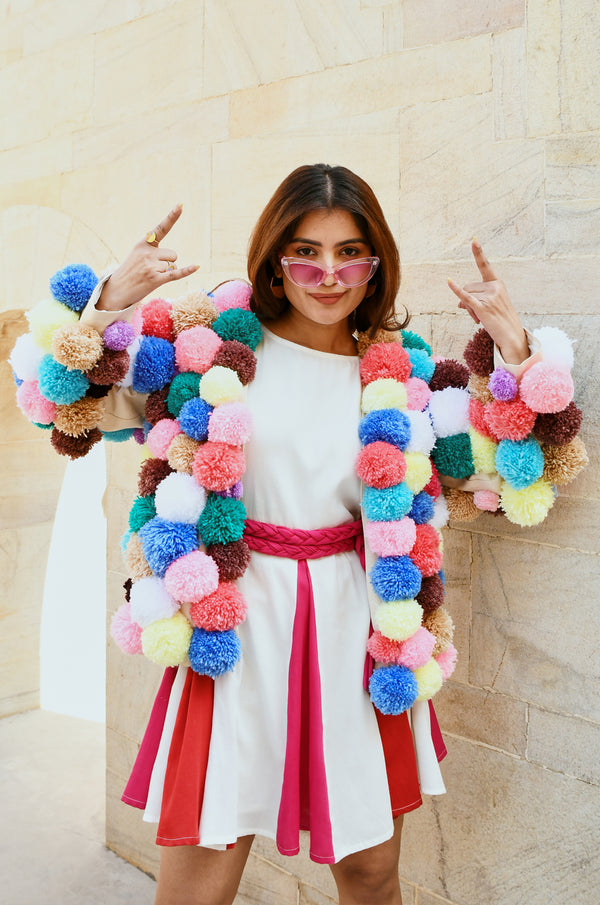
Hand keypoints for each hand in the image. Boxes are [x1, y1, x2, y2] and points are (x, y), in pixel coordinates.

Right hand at [97, 204, 198, 310]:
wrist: (116, 290)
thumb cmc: (130, 271)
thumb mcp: (138, 254)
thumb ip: (154, 250)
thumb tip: (172, 257)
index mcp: (143, 244)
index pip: (161, 228)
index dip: (172, 217)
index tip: (181, 205)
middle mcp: (147, 253)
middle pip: (173, 254)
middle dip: (168, 262)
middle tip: (152, 270)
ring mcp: (151, 266)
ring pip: (173, 265)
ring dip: (166, 272)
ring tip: (151, 277)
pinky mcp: (156, 280)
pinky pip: (176, 274)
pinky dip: (187, 271)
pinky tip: (197, 266)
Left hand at [447, 239, 528, 364]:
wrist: (511, 335)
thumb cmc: (500, 319)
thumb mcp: (489, 304)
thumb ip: (474, 298)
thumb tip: (458, 302)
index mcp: (497, 283)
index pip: (485, 266)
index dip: (478, 253)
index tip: (473, 239)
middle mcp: (494, 287)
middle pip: (468, 286)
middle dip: (468, 300)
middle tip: (478, 313)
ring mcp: (489, 297)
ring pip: (465, 296)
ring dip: (468, 309)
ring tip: (481, 318)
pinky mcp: (483, 307)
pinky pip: (465, 297)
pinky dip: (456, 290)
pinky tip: (448, 281)